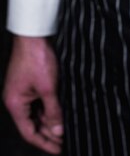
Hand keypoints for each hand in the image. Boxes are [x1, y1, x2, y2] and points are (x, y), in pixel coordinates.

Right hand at [2, 35, 63, 153]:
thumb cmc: (37, 58)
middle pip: (32, 124)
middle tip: (64, 141)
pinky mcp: (29, 83)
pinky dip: (48, 108)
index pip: (29, 132)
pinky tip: (59, 112)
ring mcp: (22, 91)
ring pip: (36, 112)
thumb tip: (57, 130)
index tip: (58, 149)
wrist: (34, 35)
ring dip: (49, 121)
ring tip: (64, 129)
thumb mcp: (48, 88)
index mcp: (15, 104)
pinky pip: (38, 101)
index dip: (44, 143)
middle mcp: (16, 100)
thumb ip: (53, 111)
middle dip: (48, 133)